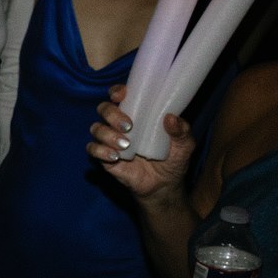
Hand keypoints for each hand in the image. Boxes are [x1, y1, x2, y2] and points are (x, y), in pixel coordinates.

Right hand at [86, 83, 195, 197]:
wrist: (163, 186)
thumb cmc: (173, 160)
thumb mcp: (184, 145)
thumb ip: (181, 131)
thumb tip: (171, 118)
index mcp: (139, 114)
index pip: (121, 95)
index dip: (117, 91)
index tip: (121, 95)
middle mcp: (120, 124)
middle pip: (104, 109)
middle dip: (112, 114)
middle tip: (129, 126)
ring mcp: (110, 140)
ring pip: (96, 128)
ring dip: (107, 134)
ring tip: (126, 145)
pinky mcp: (104, 157)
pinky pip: (92, 149)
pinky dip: (101, 151)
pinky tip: (115, 157)